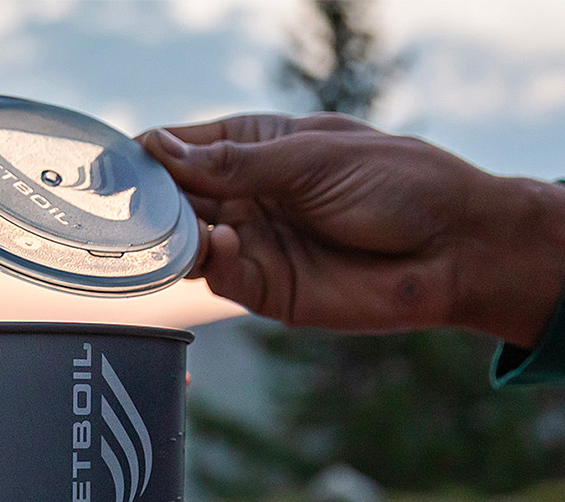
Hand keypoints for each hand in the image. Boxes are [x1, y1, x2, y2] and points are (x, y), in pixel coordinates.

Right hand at [140, 114, 564, 345]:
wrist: (455, 249)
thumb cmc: (399, 185)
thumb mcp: (313, 160)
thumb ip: (237, 165)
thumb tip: (162, 152)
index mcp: (256, 147)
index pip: (182, 147)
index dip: (146, 153)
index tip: (108, 161)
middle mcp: (247, 196)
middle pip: (174, 198)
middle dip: (142, 200)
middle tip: (108, 203)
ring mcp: (255, 244)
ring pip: (186, 240)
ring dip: (166, 234)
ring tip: (153, 226)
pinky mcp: (268, 291)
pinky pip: (219, 275)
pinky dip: (204, 261)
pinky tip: (210, 243)